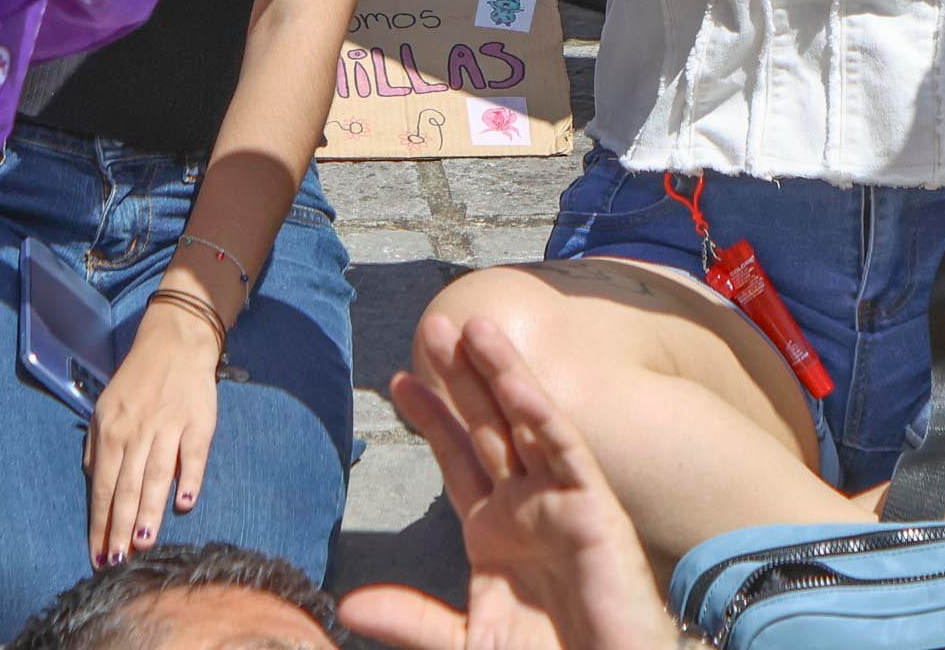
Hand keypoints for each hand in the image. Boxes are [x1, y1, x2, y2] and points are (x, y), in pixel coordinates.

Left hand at [86, 293, 223, 565]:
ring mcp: (167, 426)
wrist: (176, 341)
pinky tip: (184, 504)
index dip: (100, 523)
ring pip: (155, 476)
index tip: (98, 556)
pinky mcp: (198, 422)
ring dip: (149, 511)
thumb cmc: (138, 381)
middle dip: (120, 527)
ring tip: (143, 543)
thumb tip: (94, 482)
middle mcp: (135, 430)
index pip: (102, 486)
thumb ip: (98, 447)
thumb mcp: (106, 407)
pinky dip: (188, 478)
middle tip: (116, 562)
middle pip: (127, 487)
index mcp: (110, 430)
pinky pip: (193, 454)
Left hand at [341, 315, 682, 649]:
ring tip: (474, 326)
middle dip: (462, 377)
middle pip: (488, 426)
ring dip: (503, 374)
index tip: (399, 380)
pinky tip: (515, 384)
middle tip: (434, 326)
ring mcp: (561, 502)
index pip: (457, 459)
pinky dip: (541, 415)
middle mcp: (527, 506)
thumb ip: (411, 619)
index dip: (431, 418)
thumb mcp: (467, 644)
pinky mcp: (595, 509)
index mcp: (495, 532)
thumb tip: (348, 606)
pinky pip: (566, 451)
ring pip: (527, 423)